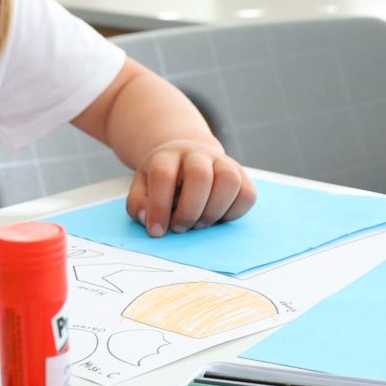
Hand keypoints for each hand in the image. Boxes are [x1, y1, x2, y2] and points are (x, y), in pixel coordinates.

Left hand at [128, 139, 256, 235]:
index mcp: (168, 156)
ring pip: (229, 181)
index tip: (157, 231)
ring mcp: (223, 162)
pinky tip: (217, 217)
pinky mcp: (242, 175)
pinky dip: (234, 213)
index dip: (159, 206)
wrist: (187, 156)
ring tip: (199, 224)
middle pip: (200, 176)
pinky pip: (247, 194)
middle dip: (190, 210)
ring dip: (214, 211)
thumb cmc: (165, 178)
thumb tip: (148, 220)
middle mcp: (197, 154)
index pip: (163, 175)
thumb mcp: (142, 186)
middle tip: (180, 228)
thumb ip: (138, 204)